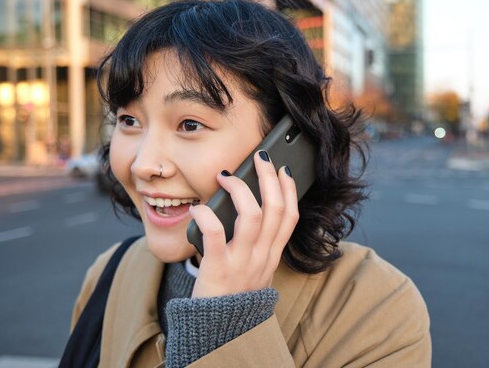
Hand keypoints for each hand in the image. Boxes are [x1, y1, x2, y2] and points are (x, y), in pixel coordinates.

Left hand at [189, 150, 298, 297]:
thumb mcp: (256, 270)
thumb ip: (257, 245)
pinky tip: (198, 208)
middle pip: (275, 209)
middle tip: (259, 157)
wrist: (220, 331)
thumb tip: (246, 210)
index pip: (290, 216)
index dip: (289, 190)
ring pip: (252, 216)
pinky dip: (207, 215)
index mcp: (272, 255)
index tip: (282, 171)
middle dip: (268, 177)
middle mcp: (262, 256)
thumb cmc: (235, 296)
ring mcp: (242, 262)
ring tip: (226, 176)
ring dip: (239, 189)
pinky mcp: (218, 269)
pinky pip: (215, 234)